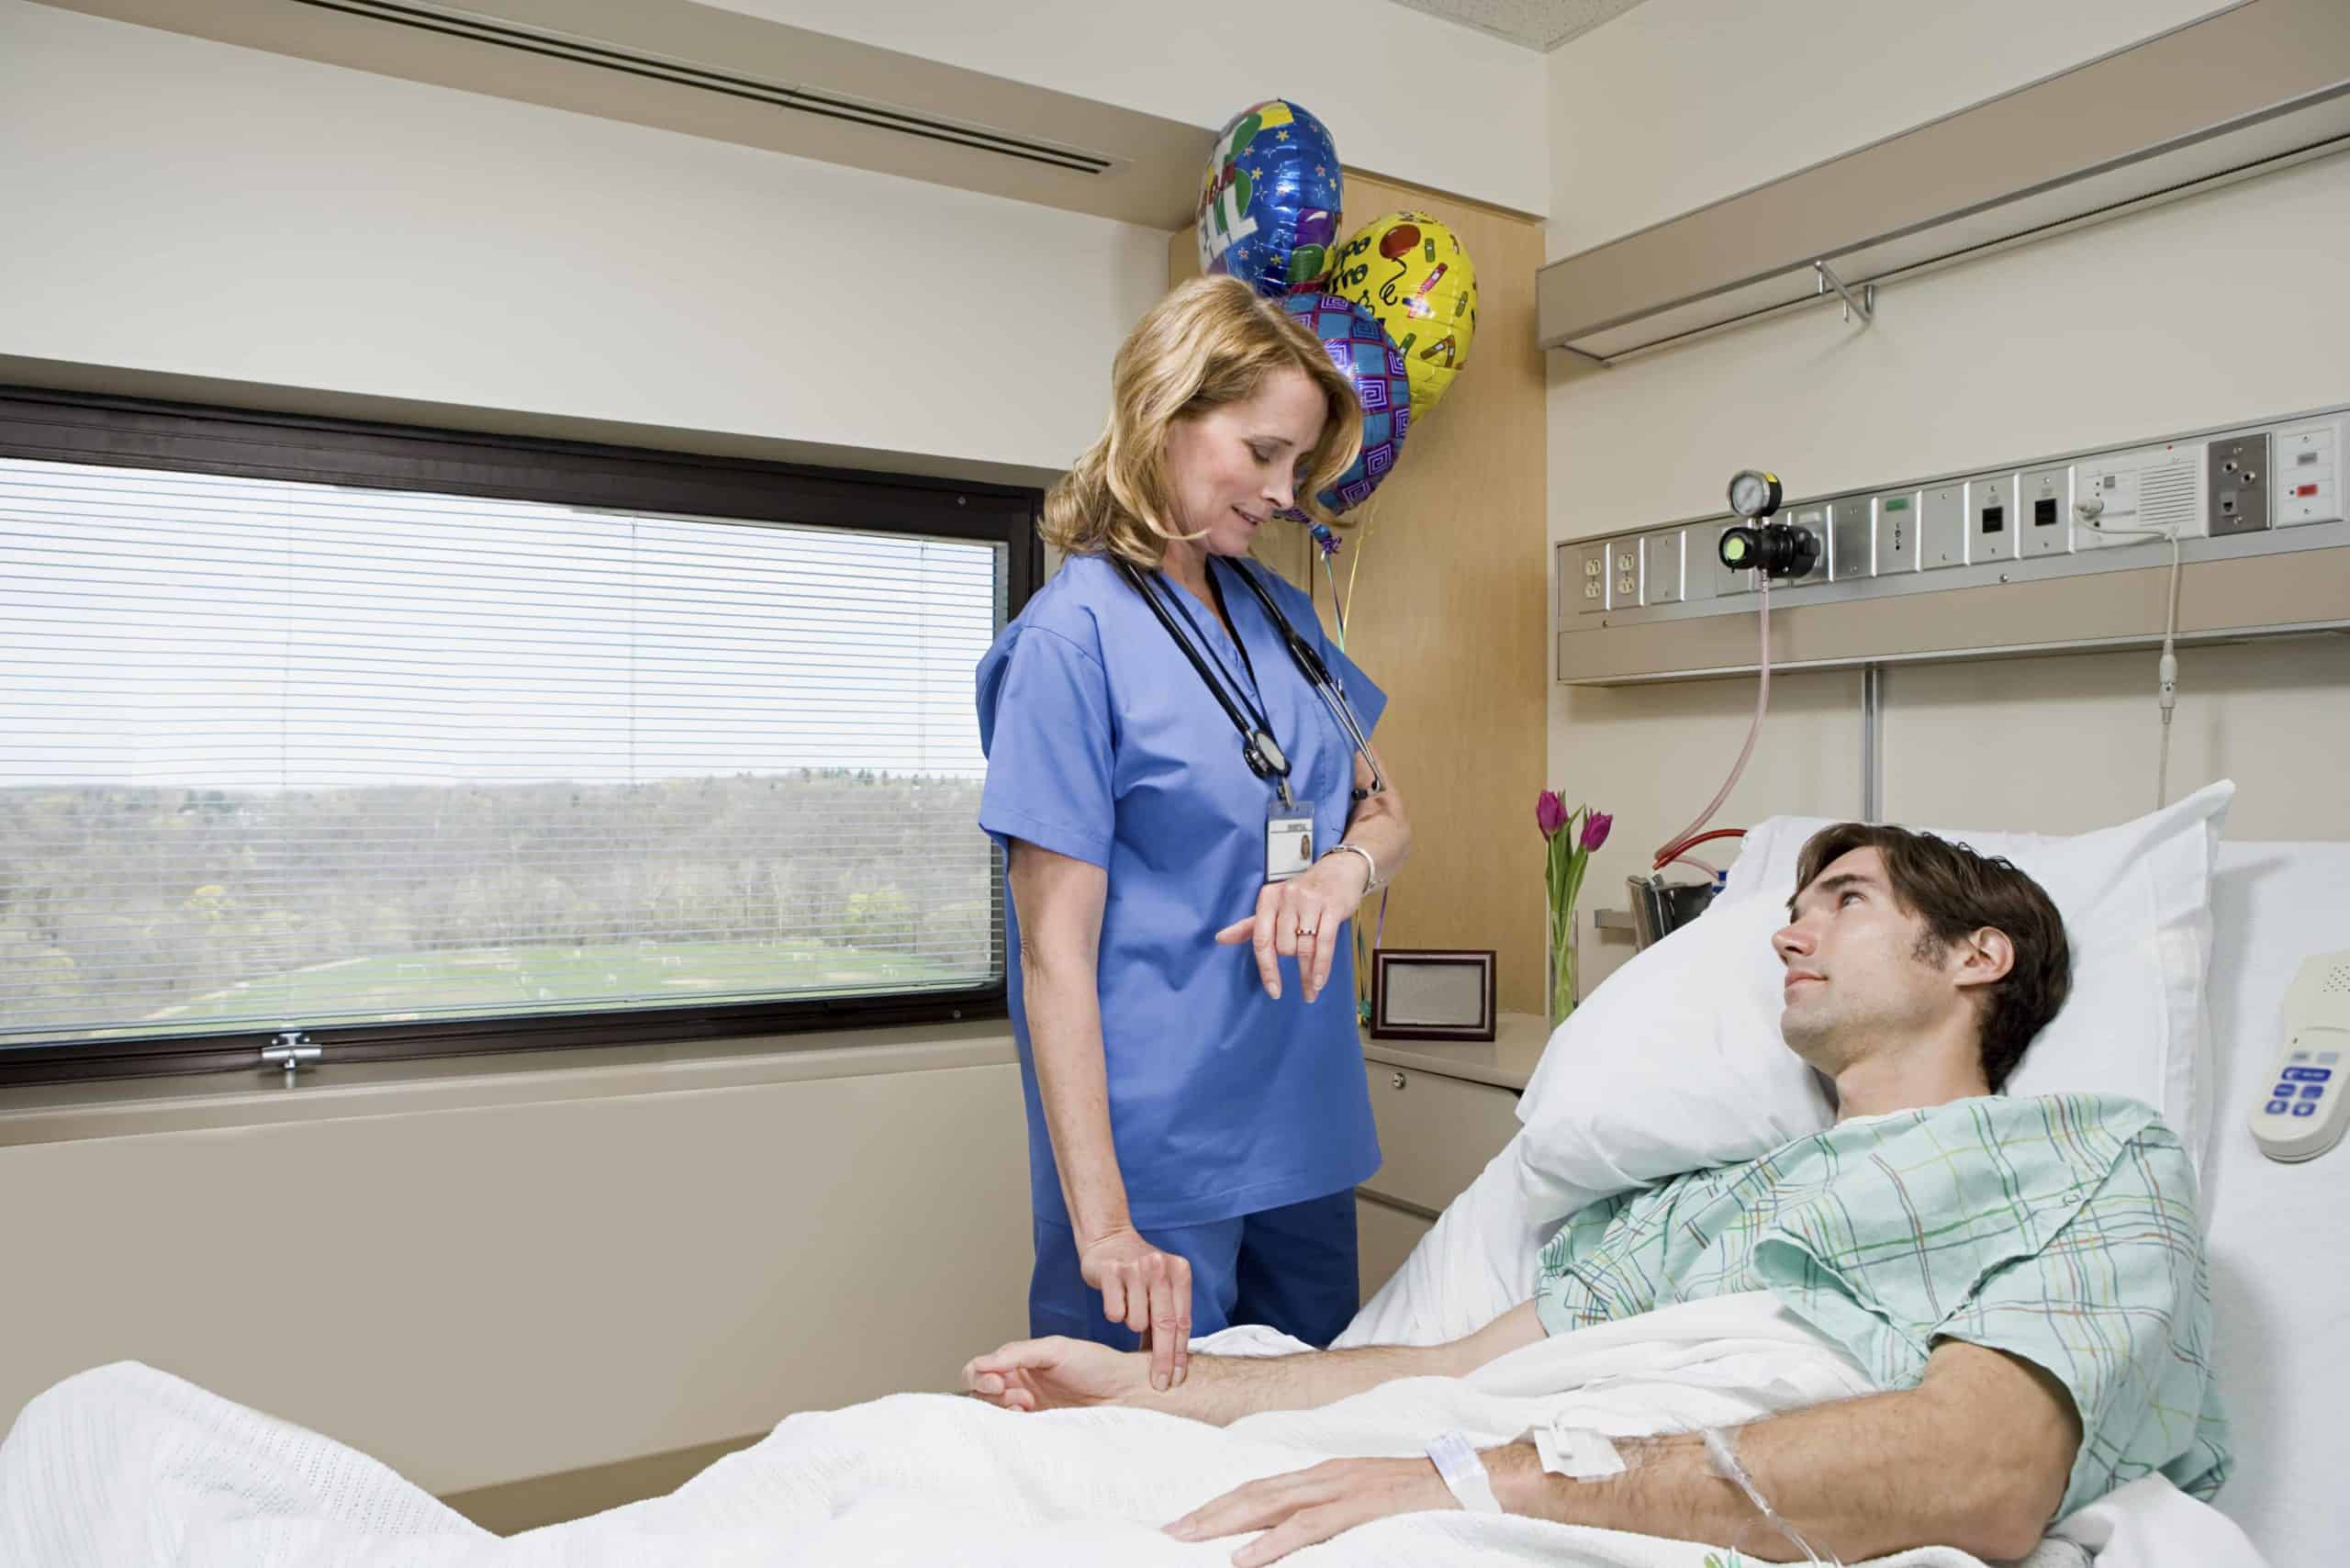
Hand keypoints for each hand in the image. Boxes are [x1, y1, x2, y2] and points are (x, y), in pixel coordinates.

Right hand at [963, 1335, 1144, 1411]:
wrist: (1125, 1392)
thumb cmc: (1096, 1365)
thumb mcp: (1055, 1350)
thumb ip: (1018, 1353)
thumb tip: (982, 1363)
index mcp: (1019, 1362)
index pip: (979, 1369)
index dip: (980, 1377)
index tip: (998, 1382)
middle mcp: (1019, 1384)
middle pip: (980, 1393)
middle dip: (991, 1394)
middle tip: (1020, 1396)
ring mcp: (1027, 1408)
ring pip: (993, 1413)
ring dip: (1004, 1409)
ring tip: (1030, 1405)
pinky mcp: (1039, 1428)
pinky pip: (1013, 1431)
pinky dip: (1013, 1427)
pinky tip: (1032, 1418)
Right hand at [1078, 1228, 1191, 1390]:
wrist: (1109, 1239)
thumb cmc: (1139, 1273)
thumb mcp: (1160, 1290)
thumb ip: (1167, 1319)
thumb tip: (1171, 1364)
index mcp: (1180, 1271)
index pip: (1183, 1321)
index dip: (1180, 1354)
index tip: (1176, 1379)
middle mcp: (1161, 1267)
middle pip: (1165, 1324)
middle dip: (1163, 1359)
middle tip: (1159, 1382)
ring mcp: (1136, 1267)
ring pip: (1136, 1322)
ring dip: (1131, 1324)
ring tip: (1128, 1306)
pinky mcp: (1110, 1270)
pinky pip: (1114, 1312)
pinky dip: (1114, 1314)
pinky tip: (1115, 1298)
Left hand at [1164, 1457, 1456, 1565]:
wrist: (1462, 1481)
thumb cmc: (1415, 1496)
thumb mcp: (1361, 1501)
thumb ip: (1326, 1512)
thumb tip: (1289, 1535)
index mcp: (1323, 1474)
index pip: (1260, 1487)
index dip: (1221, 1503)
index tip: (1187, 1519)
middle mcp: (1324, 1474)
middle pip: (1255, 1491)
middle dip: (1210, 1511)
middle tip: (1171, 1530)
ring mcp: (1340, 1487)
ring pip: (1271, 1504)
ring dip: (1226, 1522)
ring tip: (1191, 1538)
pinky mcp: (1358, 1505)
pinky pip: (1308, 1526)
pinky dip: (1271, 1543)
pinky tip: (1244, 1557)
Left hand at [1213, 854, 1372, 1002]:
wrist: (1341, 870)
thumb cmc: (1305, 892)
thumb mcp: (1275, 904)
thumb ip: (1249, 925)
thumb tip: (1220, 939)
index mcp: (1269, 897)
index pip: (1261, 939)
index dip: (1267, 968)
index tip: (1273, 990)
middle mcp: (1287, 897)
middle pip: (1284, 946)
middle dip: (1293, 964)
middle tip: (1303, 974)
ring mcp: (1310, 901)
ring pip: (1305, 948)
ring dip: (1308, 974)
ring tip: (1311, 989)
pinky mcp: (1332, 907)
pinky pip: (1325, 943)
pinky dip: (1322, 966)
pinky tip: (1320, 981)